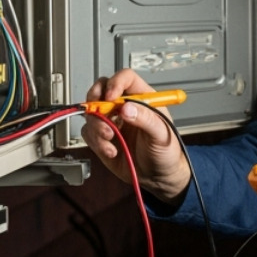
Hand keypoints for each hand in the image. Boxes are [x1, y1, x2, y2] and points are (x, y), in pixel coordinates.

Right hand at [81, 68, 191, 201]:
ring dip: (97, 127)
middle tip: (100, 116)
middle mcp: (124, 107)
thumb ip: (146, 119)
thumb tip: (127, 108)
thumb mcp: (162, 135)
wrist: (159, 177)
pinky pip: (88, 132)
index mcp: (143, 99)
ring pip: (91, 112)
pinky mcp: (102, 138)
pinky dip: (96, 142)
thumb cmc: (167, 153)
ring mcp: (112, 121)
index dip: (115, 83)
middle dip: (96, 102)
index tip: (110, 97)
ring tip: (110, 139)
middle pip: (101, 89)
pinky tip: (111, 151)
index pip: (125, 78)